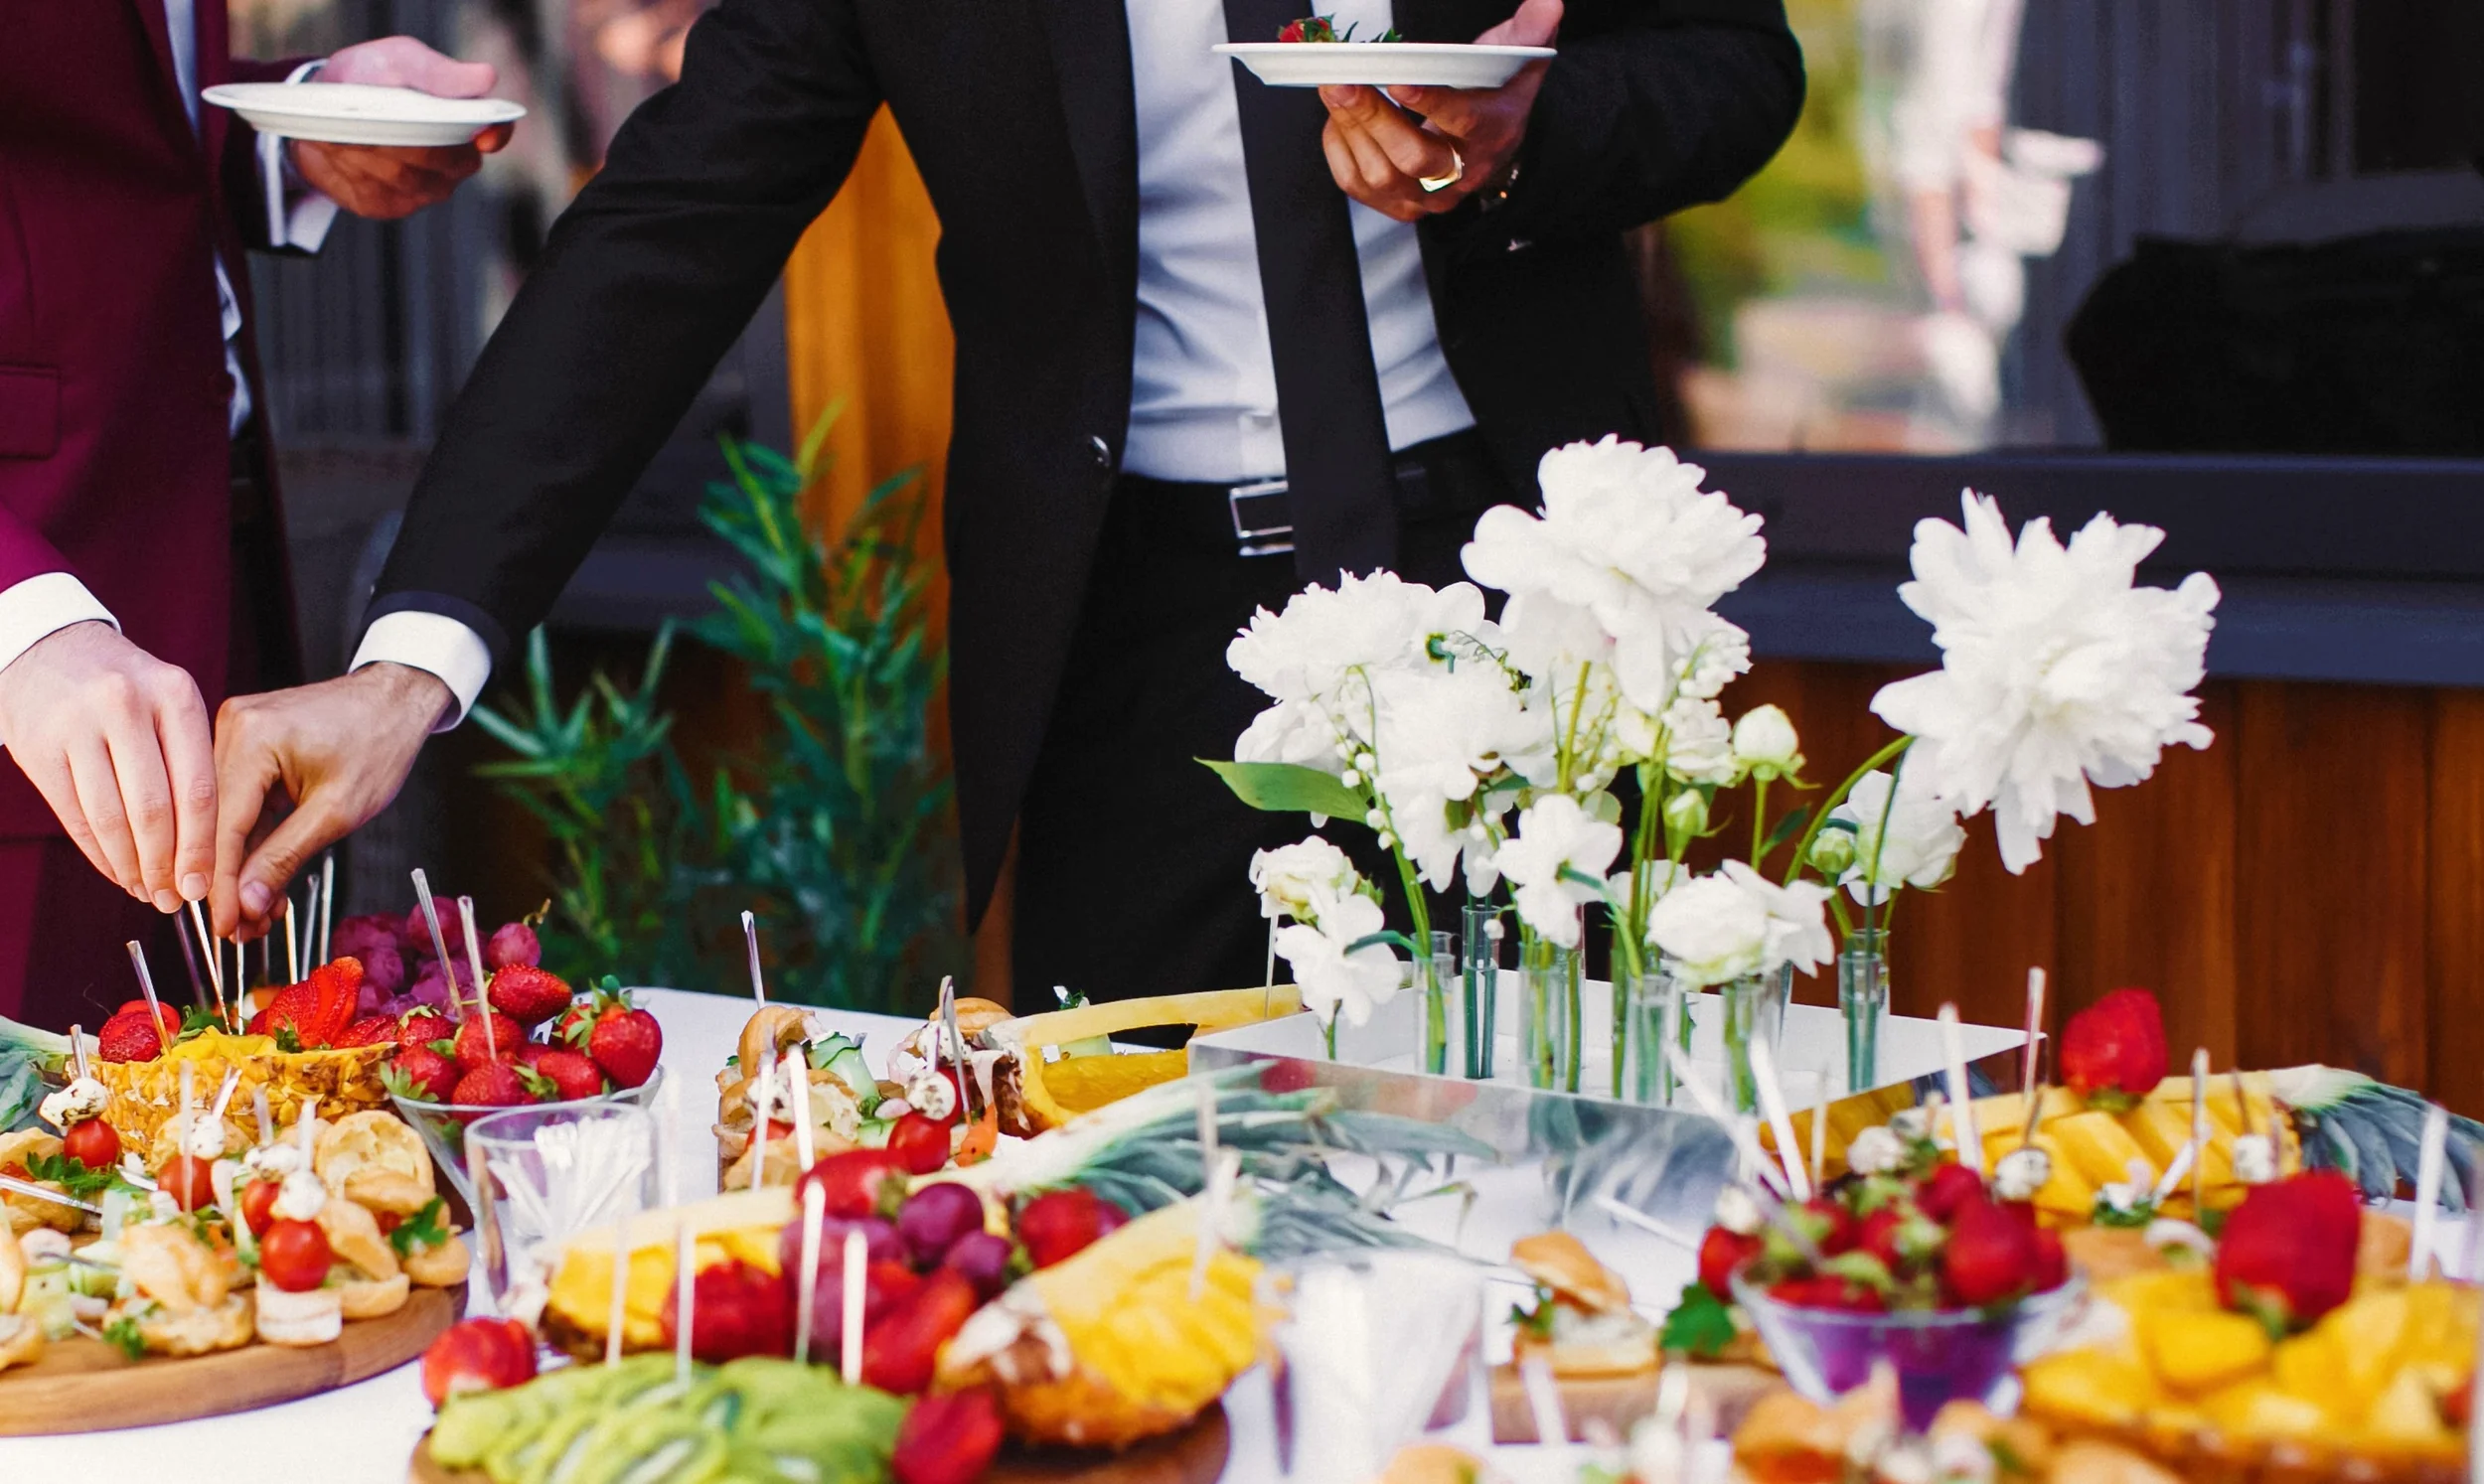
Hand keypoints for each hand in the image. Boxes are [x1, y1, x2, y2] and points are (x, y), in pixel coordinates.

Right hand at [0, 622, 214, 911]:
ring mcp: (77, 725)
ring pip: (111, 818)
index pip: (198, 787)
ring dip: (132, 867)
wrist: (50, 648)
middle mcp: (126, 705)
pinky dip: (99, 853)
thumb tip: (209, 848)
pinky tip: (117, 872)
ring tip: (148, 892)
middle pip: (155, 810)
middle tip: (177, 899)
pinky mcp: (38, 747)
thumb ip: (191, 760)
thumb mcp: (171, 701)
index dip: (202, 846)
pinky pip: (74, 816)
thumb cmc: (128, 687)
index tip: (206, 884)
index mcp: (175, 694)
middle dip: (167, 865)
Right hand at [211, 664, 450, 936]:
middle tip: (243, 933)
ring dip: (242, 869)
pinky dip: (253, 842)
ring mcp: (232, 734)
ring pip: (225, 819)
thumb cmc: (378, 746)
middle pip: (216, 825)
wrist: (395, 699)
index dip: (220, 886)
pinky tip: (262, 881)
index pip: (221, 827)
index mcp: (249, 739)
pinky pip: (238, 802)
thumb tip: (245, 904)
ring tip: (257, 917)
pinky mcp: (243, 745)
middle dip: (231, 885)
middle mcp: (228, 729)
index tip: (224, 928)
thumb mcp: (336, 812)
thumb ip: (286, 857)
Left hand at [289, 38, 513, 220]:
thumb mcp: (399, 62)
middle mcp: (455, 161)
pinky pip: (378, 193)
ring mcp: (426, 189)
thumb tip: (487, 77)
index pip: (497, 131)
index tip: (481, 138)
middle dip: (406, 137)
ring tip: (348, 127)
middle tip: (373, 116)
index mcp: (466, 122)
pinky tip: (341, 150)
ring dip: (373, 151)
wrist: (319, 110)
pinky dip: (353, 169)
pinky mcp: (392, 206)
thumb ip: (437, 73)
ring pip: (406, 177)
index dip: (495, 135)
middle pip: (442, 158)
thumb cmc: (368, 78)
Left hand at [1317, 0, 1560, 221]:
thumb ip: (1530, 31)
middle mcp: (1460, 173)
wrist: (1491, 142)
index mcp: (1492, 133)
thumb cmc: (1495, 96)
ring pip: (1379, 174)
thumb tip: (1547, 3)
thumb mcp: (1520, 59)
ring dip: (1349, 128)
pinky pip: (1356, 184)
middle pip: (1412, 157)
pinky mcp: (1397, 204)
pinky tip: (1340, 117)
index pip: (1462, 122)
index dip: (1429, 103)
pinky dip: (1339, 148)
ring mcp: (1427, 196)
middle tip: (1344, 81)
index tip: (1399, 80)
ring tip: (1335, 89)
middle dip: (1373, 117)